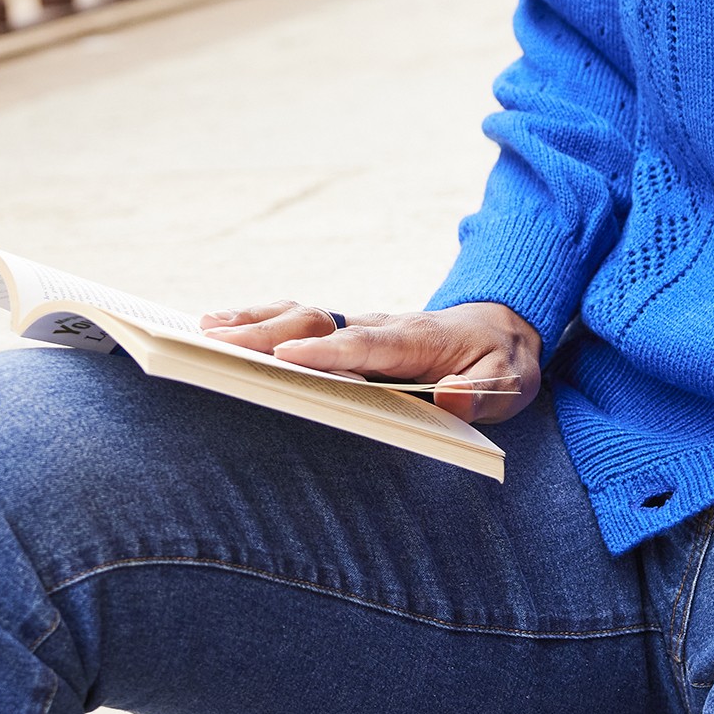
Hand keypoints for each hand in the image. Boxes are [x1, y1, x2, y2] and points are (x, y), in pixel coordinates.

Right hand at [198, 300, 541, 425]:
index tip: (288, 358)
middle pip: (323, 324)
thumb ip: (485, 393)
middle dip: (270, 334)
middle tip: (216, 345)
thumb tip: (450, 398)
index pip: (372, 343)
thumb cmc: (502, 363)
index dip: (331, 351)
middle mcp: (385, 326)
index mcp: (423, 340)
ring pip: (305, 316)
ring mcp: (363, 325)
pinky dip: (260, 321)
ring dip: (255, 321)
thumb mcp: (513, 383)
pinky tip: (218, 331)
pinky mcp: (349, 333)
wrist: (503, 329)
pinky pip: (300, 323)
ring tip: (200, 332)